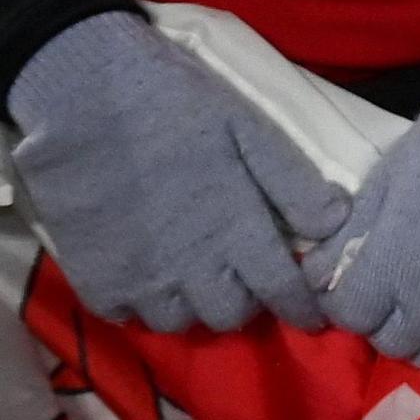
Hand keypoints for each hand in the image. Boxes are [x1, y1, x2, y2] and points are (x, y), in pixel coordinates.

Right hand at [4, 10, 348, 329]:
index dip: (301, 309)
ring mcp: (138, 277)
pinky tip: (148, 274)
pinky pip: (126, 316)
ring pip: (179, 323)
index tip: (311, 316)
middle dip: (246, 302)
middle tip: (243, 277)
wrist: (82, 96)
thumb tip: (337, 223)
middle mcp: (190, 267)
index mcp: (236, 230)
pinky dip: (142, 305)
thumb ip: (294, 183)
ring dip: (194, 306)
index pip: (281, 293)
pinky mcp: (93, 278)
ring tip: (194, 275)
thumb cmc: (176, 106)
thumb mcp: (250, 130)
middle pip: (230, 317)